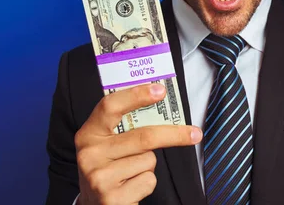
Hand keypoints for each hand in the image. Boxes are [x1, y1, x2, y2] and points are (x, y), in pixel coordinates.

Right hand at [74, 83, 201, 204]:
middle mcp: (90, 154)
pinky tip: (130, 187)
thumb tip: (158, 103)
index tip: (160, 90)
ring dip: (149, 165)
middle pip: (143, 136)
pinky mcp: (112, 198)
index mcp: (88, 134)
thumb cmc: (107, 167)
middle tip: (194, 133)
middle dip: (174, 134)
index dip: (136, 95)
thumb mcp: (106, 144)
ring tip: (130, 172)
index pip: (110, 106)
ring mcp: (99, 177)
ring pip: (148, 160)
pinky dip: (146, 183)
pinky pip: (148, 180)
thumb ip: (124, 127)